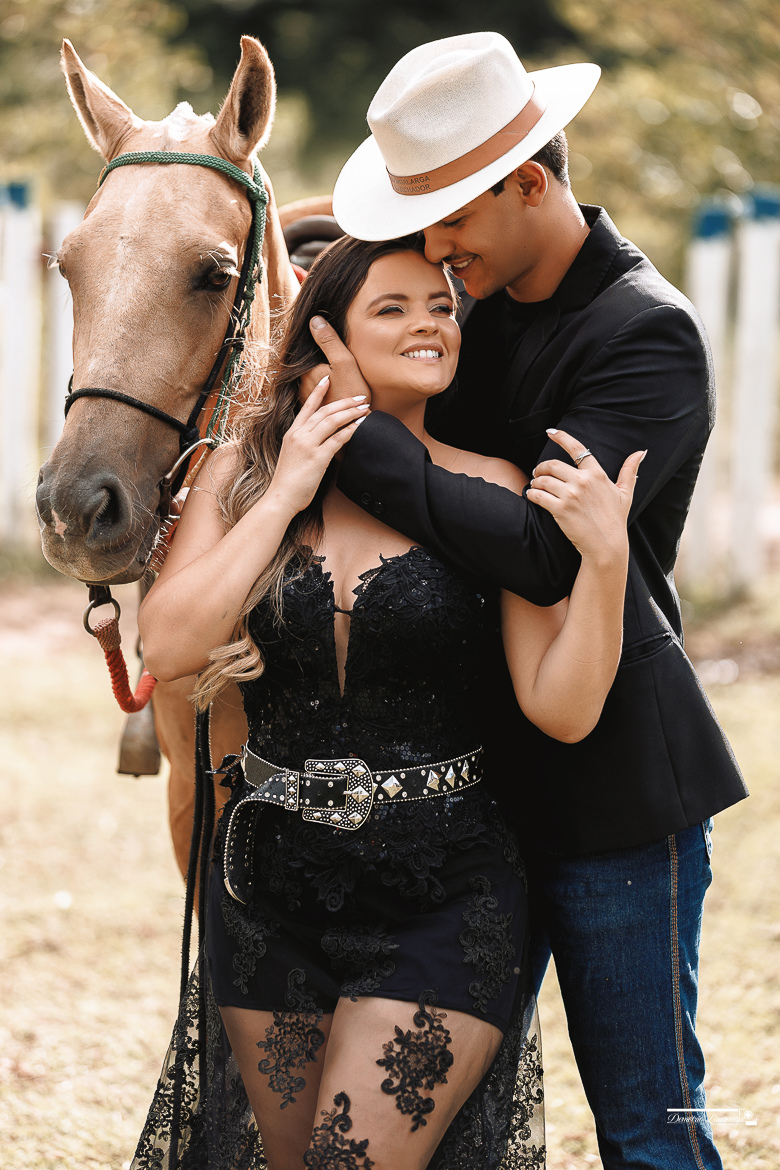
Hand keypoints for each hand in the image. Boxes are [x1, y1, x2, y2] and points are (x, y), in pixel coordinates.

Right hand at [267, 376, 368, 513]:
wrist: (281, 497)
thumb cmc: (288, 480)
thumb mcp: (292, 454)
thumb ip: (304, 442)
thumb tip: (319, 438)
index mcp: (292, 433)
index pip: (307, 407)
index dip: (318, 391)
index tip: (327, 378)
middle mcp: (299, 435)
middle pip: (324, 411)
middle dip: (344, 402)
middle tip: (360, 397)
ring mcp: (308, 445)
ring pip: (332, 421)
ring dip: (350, 412)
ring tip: (364, 408)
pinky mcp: (318, 457)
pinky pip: (338, 439)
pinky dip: (351, 430)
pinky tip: (360, 425)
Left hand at [305, 315, 372, 404]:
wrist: (358, 428)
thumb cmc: (352, 395)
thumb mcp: (344, 363)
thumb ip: (329, 341)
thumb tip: (314, 320)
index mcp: (305, 371)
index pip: (306, 349)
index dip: (318, 344)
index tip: (328, 344)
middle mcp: (300, 384)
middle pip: (307, 365)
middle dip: (318, 360)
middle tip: (333, 363)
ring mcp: (305, 398)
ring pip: (310, 379)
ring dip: (320, 376)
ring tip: (337, 377)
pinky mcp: (314, 410)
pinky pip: (315, 394)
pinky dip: (323, 389)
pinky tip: (336, 389)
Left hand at [527, 429, 645, 564]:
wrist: (606, 545)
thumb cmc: (615, 520)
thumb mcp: (626, 493)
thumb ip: (630, 470)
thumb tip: (641, 452)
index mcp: (597, 474)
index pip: (577, 449)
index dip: (562, 438)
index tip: (551, 432)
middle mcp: (583, 481)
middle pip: (553, 464)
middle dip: (541, 467)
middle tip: (538, 472)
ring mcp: (571, 495)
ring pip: (543, 479)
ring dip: (535, 481)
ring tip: (535, 485)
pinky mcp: (560, 509)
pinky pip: (538, 495)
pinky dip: (531, 494)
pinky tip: (531, 496)